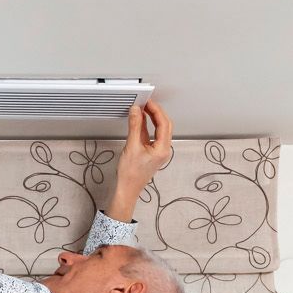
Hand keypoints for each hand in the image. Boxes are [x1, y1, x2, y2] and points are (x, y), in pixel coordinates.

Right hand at [109, 99, 171, 219]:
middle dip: (156, 113)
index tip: (148, 102)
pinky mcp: (153, 152)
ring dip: (152, 119)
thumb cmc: (130, 175)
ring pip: (160, 130)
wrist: (127, 189)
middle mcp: (164, 150)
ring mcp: (159, 151)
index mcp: (162, 149)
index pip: (164, 123)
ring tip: (143, 110)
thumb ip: (134, 126)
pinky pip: (153, 135)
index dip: (156, 110)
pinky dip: (147, 126)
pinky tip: (140, 121)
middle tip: (146, 104)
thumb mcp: (131, 146)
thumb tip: (136, 111)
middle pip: (165, 125)